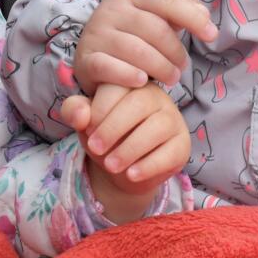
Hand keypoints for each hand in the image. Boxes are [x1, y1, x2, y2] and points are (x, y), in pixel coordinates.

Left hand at [61, 83, 189, 223]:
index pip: (119, 86)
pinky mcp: (182, 144)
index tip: (86, 130)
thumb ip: (75, 112)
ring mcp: (173, 119)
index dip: (100, 108)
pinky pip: (171, 152)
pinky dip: (149, 165)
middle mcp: (155, 96)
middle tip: (96, 149)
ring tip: (110, 166)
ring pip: (158, 127)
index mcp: (130, 83)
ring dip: (130, 148)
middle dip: (114, 127)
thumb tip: (80, 114)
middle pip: (139, 103)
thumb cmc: (105, 137)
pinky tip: (131, 174)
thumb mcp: (85, 123)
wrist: (124, 169)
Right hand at [73, 0, 216, 93]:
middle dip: (175, 51)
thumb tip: (203, 13)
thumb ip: (180, 12)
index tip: (211, 35)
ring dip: (161, 68)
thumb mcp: (154, 17)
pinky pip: (109, 67)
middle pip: (154, 29)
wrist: (91, 54)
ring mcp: (96, 35)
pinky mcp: (85, 60)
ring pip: (136, 51)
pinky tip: (143, 82)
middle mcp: (110, 10)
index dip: (191, 17)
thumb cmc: (132, 35)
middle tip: (182, 68)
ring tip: (171, 78)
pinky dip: (129, 75)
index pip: (164, 0)